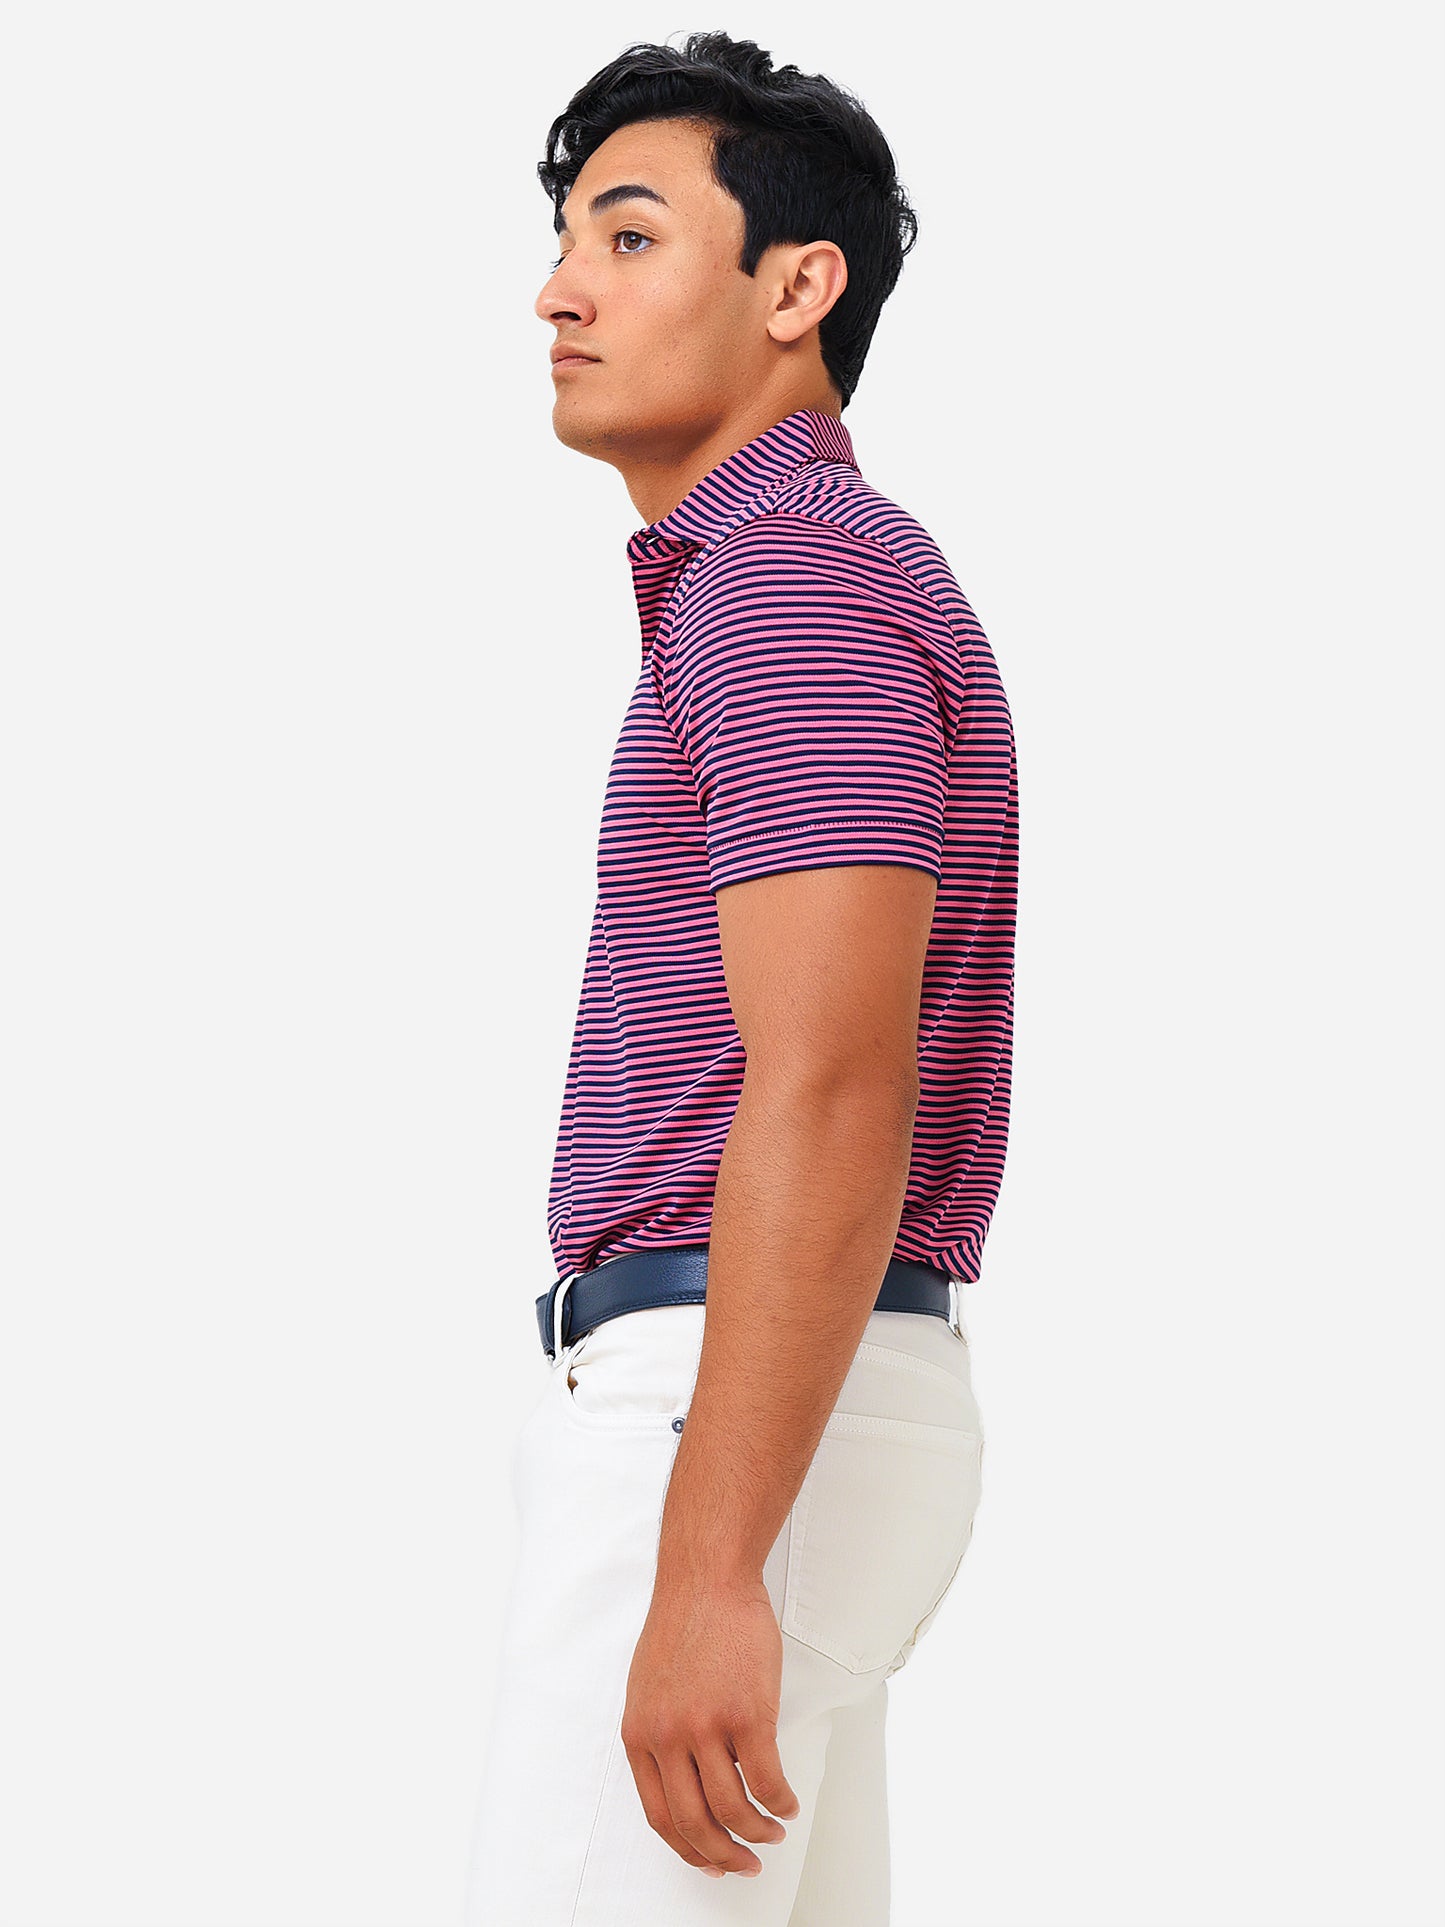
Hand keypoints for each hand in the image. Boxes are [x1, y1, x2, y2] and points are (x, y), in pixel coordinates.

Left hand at [621, 1571, 801, 1876]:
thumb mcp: (649, 1686)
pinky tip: (787, 1804)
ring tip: (773, 1831)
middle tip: (745, 1864)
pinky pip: (767, 1780)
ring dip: (758, 1832)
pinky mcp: (746, 1714)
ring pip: (733, 1810)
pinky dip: (780, 1802)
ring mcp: (706, 1727)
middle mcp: (667, 1738)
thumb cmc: (685, 1623)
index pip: (659, 1816)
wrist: (707, 1579)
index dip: (688, 1849)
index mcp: (639, 1734)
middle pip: (695, 1824)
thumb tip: (687, 1778)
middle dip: (724, 1855)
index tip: (710, 1861)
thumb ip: (660, 1734)